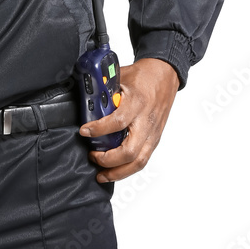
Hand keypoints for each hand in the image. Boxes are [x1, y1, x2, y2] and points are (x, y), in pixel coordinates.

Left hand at [78, 57, 179, 182]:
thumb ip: (103, 89)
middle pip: (129, 151)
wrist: (165, 74)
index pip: (118, 122)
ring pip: (138, 162)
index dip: (99, 129)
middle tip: (92, 156)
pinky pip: (143, 159)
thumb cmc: (143, 75)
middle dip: (108, 160)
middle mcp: (146, 121)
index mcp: (137, 102)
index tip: (84, 131)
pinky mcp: (155, 138)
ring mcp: (153, 132)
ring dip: (118, 172)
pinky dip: (128, 169)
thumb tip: (84, 99)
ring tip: (101, 174)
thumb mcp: (120, 76)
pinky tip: (115, 171)